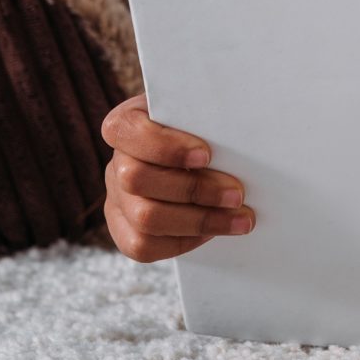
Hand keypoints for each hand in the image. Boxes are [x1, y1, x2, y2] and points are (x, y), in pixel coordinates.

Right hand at [101, 93, 253, 261]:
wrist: (198, 161)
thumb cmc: (203, 130)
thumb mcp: (201, 113)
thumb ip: (206, 116)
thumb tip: (243, 123)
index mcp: (127, 124)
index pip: (126, 130)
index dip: (164, 146)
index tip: (206, 155)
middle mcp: (116, 162)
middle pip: (137, 179)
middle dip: (194, 189)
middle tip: (237, 194)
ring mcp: (117, 199)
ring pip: (144, 217)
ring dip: (199, 220)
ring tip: (240, 218)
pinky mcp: (124, 229)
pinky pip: (143, 246)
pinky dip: (184, 241)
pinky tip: (213, 232)